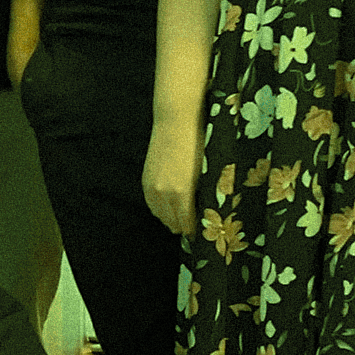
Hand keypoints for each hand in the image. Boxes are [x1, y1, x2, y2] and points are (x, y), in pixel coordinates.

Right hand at [142, 117, 202, 235]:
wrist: (176, 120)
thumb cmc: (198, 142)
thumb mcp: (207, 171)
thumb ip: (204, 195)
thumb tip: (208, 212)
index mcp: (182, 193)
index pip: (187, 224)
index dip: (196, 231)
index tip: (205, 234)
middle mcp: (163, 194)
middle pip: (172, 223)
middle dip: (184, 227)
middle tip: (197, 227)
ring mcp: (152, 187)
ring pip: (160, 215)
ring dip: (171, 219)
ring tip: (183, 220)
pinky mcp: (146, 179)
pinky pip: (152, 204)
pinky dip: (160, 209)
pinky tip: (170, 208)